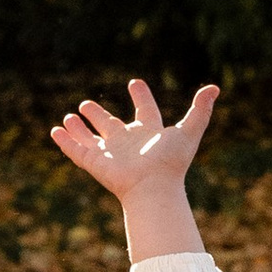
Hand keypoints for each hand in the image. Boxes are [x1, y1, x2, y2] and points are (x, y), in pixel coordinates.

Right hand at [50, 78, 217, 200]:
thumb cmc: (171, 161)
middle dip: (98, 115)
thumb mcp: (189, 130)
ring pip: (91, 138)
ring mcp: (110, 154)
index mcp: (148, 133)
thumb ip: (201, 110)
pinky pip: (76, 150)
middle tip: (86, 104)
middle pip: (110, 125)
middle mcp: (128, 142)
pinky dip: (65, 141)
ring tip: (69, 116)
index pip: (145, 111)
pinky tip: (55, 131)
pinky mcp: (95, 163)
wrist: (153, 187)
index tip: (135, 84)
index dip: (141, 97)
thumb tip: (215, 87)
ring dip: (79, 128)